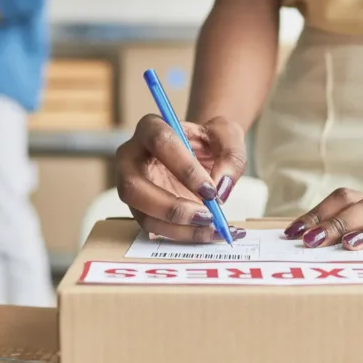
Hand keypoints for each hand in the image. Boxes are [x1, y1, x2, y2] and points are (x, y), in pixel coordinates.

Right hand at [115, 115, 248, 242]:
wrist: (201, 153)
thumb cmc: (209, 140)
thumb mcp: (228, 137)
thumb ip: (230, 156)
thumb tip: (221, 188)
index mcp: (151, 127)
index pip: (160, 143)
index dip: (184, 168)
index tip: (210, 189)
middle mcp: (132, 157)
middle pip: (134, 185)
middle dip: (172, 207)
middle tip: (207, 216)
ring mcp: (132, 185)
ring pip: (142, 213)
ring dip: (178, 227)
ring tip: (212, 228)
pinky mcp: (140, 208)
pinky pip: (154, 227)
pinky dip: (183, 235)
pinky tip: (209, 233)